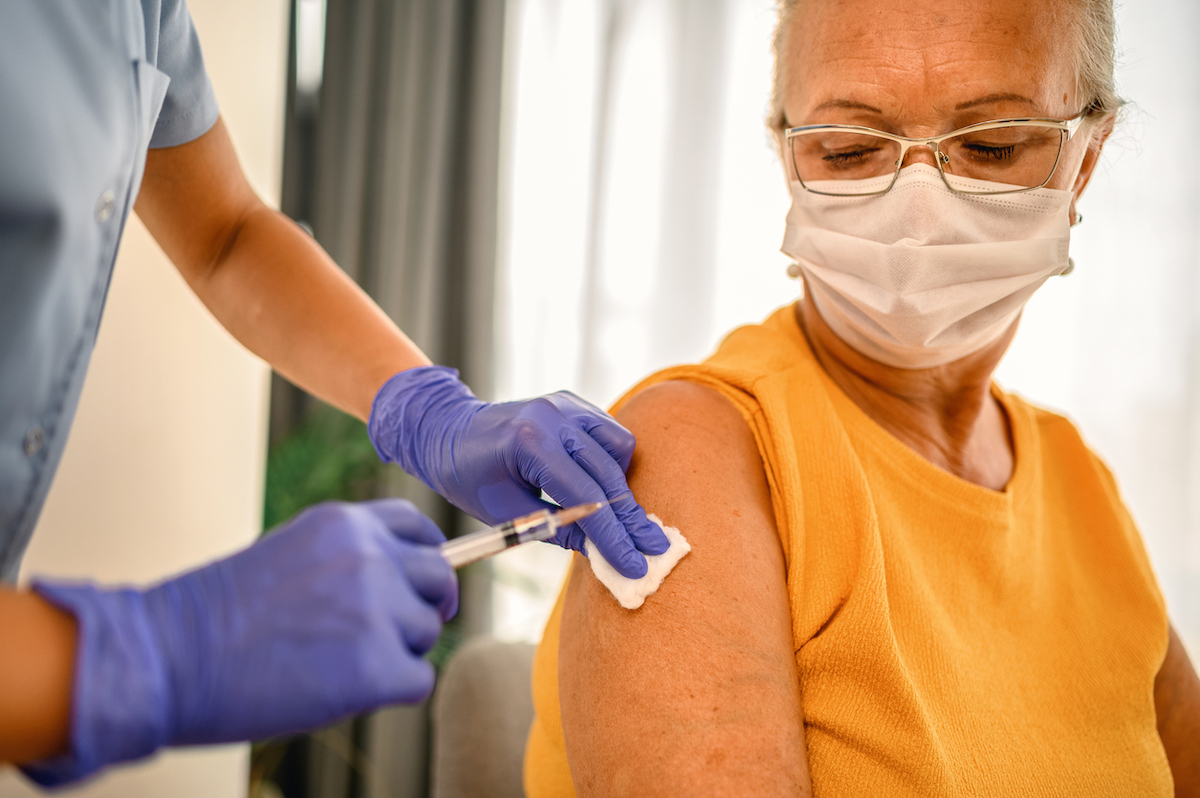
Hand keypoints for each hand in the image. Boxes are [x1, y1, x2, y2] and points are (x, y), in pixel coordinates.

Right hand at [22, 499, 455, 785]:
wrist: (169, 658)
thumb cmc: (217, 616)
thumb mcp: (290, 554)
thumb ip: (346, 558)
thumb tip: (399, 586)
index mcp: (346, 524)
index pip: (419, 527)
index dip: (423, 559)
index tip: (416, 585)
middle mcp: (370, 556)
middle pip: (439, 577)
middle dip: (424, 606)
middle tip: (397, 634)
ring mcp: (377, 610)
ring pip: (427, 632)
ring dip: (398, 651)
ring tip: (337, 662)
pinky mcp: (377, 667)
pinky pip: (419, 680)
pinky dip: (391, 692)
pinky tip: (343, 690)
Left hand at [368, 366, 669, 577]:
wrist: (449, 431)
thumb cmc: (469, 477)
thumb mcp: (506, 514)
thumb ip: (557, 529)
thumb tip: (603, 552)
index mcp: (530, 442)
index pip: (586, 496)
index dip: (613, 536)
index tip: (635, 565)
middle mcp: (554, 416)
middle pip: (609, 474)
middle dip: (630, 519)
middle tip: (652, 550)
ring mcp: (567, 405)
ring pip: (619, 448)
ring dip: (622, 486)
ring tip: (619, 518)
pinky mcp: (573, 404)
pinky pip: (610, 434)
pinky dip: (612, 462)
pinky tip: (602, 485)